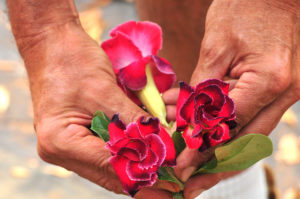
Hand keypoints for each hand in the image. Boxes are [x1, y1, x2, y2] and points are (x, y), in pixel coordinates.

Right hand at [7, 1, 176, 197]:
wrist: (52, 43)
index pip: (109, 167)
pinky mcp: (77, 137)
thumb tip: (162, 143)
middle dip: (143, 173)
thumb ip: (132, 120)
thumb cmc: (72, 60)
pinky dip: (128, 149)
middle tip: (173, 175)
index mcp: (60, 141)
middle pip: (110, 174)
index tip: (173, 172)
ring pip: (110, 166)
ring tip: (165, 161)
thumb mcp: (105, 90)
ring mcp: (68, 145)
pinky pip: (106, 151)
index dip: (144, 171)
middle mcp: (61, 150)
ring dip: (137, 162)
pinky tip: (147, 147)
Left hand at [165, 0, 299, 197]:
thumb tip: (186, 118)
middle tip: (190, 184)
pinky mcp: (278, 89)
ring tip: (196, 169)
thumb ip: (203, 86)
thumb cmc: (247, 6)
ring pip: (250, 135)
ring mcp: (286, 92)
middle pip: (246, 142)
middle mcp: (284, 93)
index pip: (229, 126)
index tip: (180, 165)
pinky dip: (229, 131)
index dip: (201, 147)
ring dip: (221, 153)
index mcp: (270, 80)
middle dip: (215, 166)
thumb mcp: (216, 45)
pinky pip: (253, 118)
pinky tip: (207, 139)